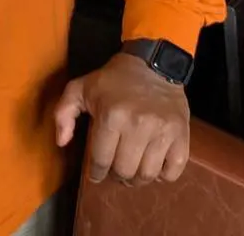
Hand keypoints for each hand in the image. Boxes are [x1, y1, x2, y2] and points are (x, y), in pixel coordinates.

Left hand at [55, 52, 189, 185]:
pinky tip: (154, 168)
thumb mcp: (80, 88)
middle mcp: (137, 126)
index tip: (96, 174)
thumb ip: (64, 113)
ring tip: (132, 173)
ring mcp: (162, 132)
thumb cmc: (113, 79)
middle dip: (116, 175)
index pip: (101, 159)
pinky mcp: (181, 135)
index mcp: (110, 116)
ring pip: (147, 174)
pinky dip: (163, 176)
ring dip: (137, 179)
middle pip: (124, 171)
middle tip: (115, 171)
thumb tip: (62, 142)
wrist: (152, 65)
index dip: (96, 172)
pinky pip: (173, 171)